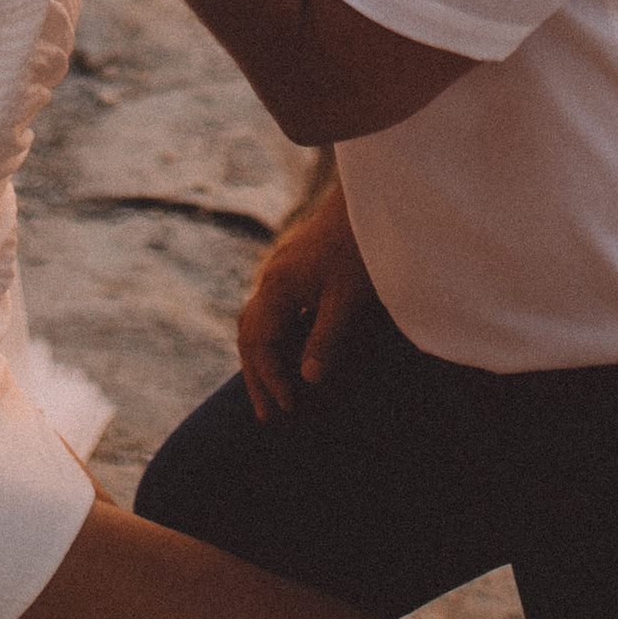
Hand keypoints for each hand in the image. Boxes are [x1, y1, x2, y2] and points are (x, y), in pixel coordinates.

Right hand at [238, 180, 373, 421]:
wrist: (368, 200)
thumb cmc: (359, 246)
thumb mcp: (348, 298)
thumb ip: (327, 339)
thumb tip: (309, 382)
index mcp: (278, 285)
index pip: (259, 343)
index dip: (271, 379)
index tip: (289, 408)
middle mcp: (272, 279)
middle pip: (249, 335)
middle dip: (258, 377)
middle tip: (269, 418)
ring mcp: (280, 273)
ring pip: (256, 323)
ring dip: (262, 361)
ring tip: (273, 396)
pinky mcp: (293, 271)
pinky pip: (272, 314)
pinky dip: (275, 342)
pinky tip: (290, 360)